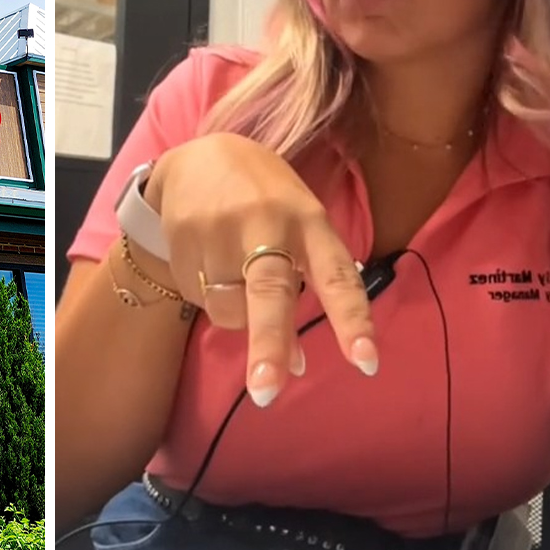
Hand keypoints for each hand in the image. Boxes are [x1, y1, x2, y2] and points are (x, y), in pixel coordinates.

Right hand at [149, 132, 377, 406]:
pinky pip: (199, 298)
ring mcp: (220, 230)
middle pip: (271, 292)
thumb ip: (305, 289)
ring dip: (238, 318)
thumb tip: (299, 366)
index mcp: (309, 221)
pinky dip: (209, 298)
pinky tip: (209, 265)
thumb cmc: (266, 201)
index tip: (366, 364)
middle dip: (270, 344)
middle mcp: (266, 224)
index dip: (353, 321)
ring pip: (230, 310)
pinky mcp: (183, 237)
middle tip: (267, 393)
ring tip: (237, 281)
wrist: (199, 156)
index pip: (338, 276)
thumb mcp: (299, 227)